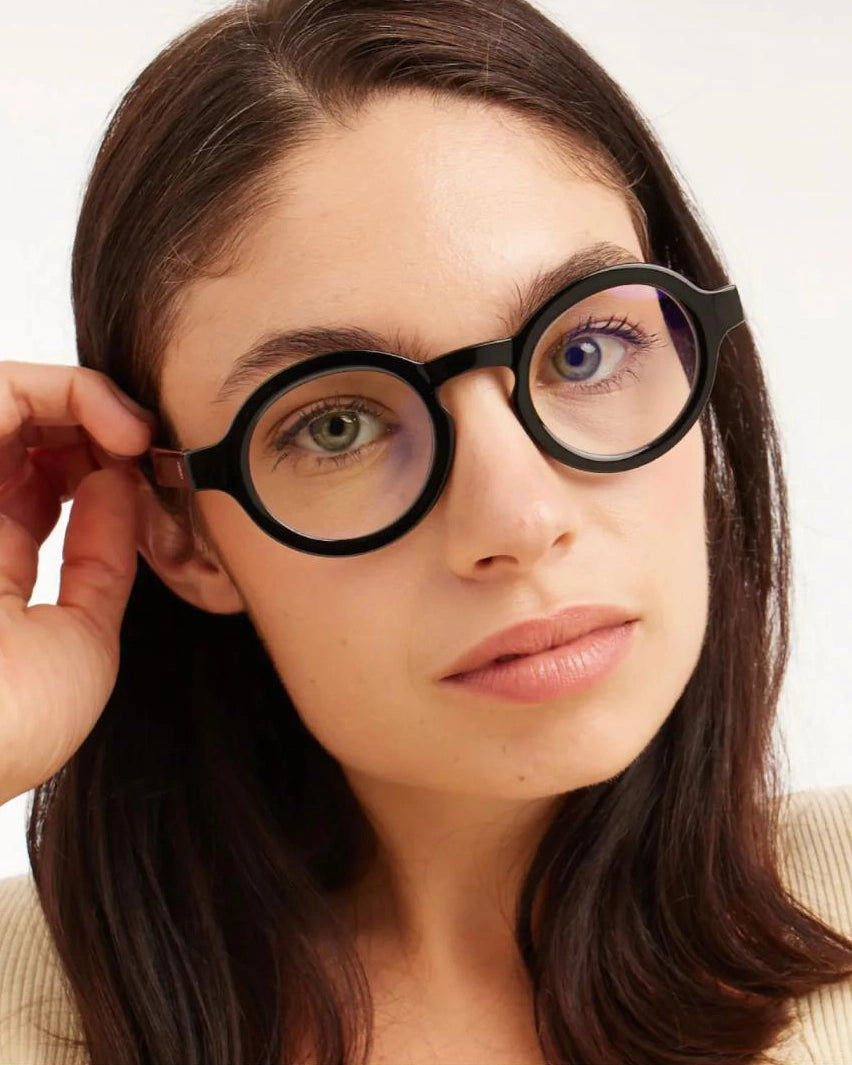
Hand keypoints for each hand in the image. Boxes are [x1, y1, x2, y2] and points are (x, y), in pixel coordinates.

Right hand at [0, 360, 156, 804]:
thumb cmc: (16, 720)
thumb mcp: (83, 636)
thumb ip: (101, 560)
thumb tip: (116, 489)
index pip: (34, 495)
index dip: (92, 471)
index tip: (146, 477)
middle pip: (18, 440)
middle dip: (88, 428)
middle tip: (142, 444)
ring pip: (6, 406)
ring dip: (81, 401)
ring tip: (138, 431)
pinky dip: (65, 389)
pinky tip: (121, 424)